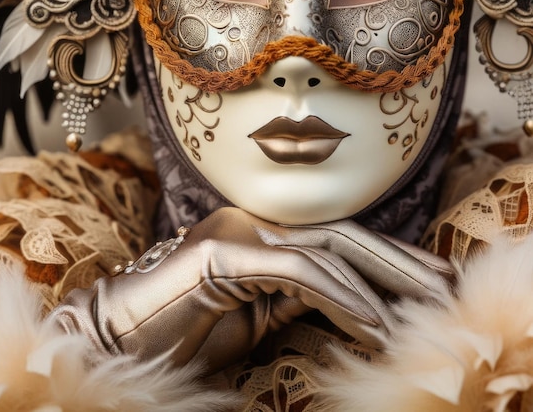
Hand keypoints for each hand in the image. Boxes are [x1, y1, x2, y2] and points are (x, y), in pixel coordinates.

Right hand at [51, 207, 450, 373]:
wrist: (116, 340)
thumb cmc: (182, 332)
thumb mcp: (256, 316)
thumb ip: (296, 298)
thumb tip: (350, 303)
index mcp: (259, 233)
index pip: (333, 239)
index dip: (385, 258)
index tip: (428, 283)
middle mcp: (251, 221)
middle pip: (339, 233)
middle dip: (397, 261)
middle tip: (445, 286)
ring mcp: (235, 231)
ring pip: (323, 248)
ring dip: (377, 284)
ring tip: (418, 315)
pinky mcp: (220, 253)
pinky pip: (294, 271)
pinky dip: (339, 296)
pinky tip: (371, 322)